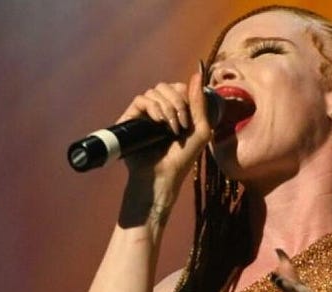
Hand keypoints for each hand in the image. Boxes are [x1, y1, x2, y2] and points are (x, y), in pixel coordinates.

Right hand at [116, 64, 214, 197]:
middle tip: (181, 124)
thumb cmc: (182, 159)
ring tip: (170, 128)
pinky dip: (153, 107)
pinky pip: (141, 99)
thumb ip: (200, 103)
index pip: (179, 87)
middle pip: (167, 86)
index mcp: (175, 111)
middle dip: (178, 102)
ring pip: (155, 91)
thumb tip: (197, 74)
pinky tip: (159, 122)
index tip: (189, 115)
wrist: (162, 176)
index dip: (185, 95)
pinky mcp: (131, 119)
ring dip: (167, 107)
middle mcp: (159, 110)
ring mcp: (144, 114)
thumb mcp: (200, 130)